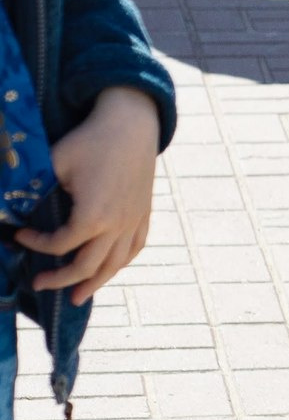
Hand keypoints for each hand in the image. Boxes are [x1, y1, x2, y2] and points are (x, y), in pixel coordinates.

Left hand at [19, 86, 161, 303]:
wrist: (132, 122)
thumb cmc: (90, 141)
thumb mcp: (54, 163)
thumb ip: (31, 189)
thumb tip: (4, 206)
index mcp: (94, 216)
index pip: (60, 245)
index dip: (35, 244)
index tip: (18, 234)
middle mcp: (117, 224)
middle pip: (87, 266)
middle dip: (60, 280)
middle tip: (37, 284)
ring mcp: (134, 220)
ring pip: (115, 264)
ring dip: (94, 283)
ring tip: (76, 297)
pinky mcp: (144, 213)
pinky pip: (135, 247)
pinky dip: (121, 263)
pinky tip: (109, 269)